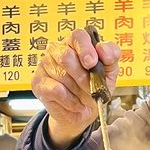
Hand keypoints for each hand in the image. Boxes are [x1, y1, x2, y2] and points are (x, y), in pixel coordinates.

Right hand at [32, 29, 119, 149]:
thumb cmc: (96, 88)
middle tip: (92, 88)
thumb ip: (111, 55)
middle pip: (66, 56)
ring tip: (84, 96)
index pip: (77, 36)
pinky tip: (75, 102)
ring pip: (62, 75)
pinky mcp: (38, 82)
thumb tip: (102, 49)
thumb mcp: (110, 71)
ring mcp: (45, 65)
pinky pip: (56, 90)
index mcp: (75, 43)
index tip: (92, 63)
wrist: (84, 112)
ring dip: (79, 91)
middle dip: (83, 77)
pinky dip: (70, 100)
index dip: (85, 49)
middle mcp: (57, 50)